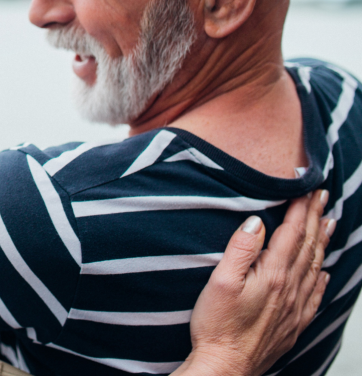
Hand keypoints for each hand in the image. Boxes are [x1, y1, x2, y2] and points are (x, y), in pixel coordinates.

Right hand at [178, 189, 332, 375]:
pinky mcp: (293, 323)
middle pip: (307, 246)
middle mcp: (290, 290)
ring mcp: (294, 308)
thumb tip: (256, 223)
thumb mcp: (221, 282)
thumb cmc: (217, 326)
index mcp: (273, 275)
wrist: (226, 366)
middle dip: (315, 218)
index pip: (291, 233)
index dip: (300, 209)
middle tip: (323, 196)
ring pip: (314, 267)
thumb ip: (240, 249)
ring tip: (329, 222)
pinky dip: (321, 277)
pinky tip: (323, 271)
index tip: (307, 189)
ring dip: (322, 242)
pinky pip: (315, 294)